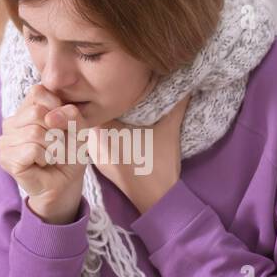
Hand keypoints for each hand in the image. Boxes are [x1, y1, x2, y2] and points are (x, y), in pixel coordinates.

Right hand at [0, 85, 91, 222]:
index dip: (57, 105)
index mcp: (25, 109)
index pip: (37, 91)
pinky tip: (43, 163)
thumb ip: (73, 116)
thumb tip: (53, 115)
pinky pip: (32, 149)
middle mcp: (10, 122)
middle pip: (37, 112)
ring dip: (53, 147)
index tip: (64, 124)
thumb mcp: (78, 129)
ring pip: (34, 132)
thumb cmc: (69, 154)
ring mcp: (5, 141)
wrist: (65, 183)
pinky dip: (45, 157)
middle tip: (58, 145)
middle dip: (57, 131)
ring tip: (52, 155)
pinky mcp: (6, 158)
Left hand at [88, 95, 189, 214]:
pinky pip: (97, 141)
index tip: (116, 83)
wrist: (156, 198)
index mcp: (104, 129)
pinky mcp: (99, 164)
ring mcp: (94, 154)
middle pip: (93, 113)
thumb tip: (183, 78)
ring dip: (105, 118)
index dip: (103, 89)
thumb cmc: (159, 163)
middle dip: (104, 102)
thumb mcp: (169, 127)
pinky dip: (106, 133)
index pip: (94, 101)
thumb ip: (175, 101)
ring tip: (121, 109)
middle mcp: (93, 141)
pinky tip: (121, 130)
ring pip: (94, 128)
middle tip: (120, 92)